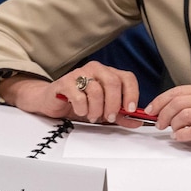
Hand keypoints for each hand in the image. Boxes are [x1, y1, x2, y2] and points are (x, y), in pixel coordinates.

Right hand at [0, 61, 140, 124]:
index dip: (132, 93)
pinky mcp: (65, 82)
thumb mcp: (104, 110)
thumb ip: (120, 115)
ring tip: (92, 116)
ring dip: (97, 109)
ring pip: (96, 90)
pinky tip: (81, 111)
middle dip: (114, 104)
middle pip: (113, 82)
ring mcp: (80, 73)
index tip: (130, 109)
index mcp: (108, 73)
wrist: (52, 101)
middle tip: (109, 117)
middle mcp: (96, 69)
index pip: (127, 78)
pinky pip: (79, 95)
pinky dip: (83, 108)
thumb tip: (138, 121)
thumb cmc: (80, 103)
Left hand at [147, 84, 190, 162]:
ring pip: (185, 115)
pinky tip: (180, 138)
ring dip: (172, 125)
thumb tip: (167, 109)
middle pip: (178, 102)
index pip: (178, 91)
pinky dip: (182, 135)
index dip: (160, 100)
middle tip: (159, 124)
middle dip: (162, 114)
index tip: (151, 110)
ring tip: (171, 131)